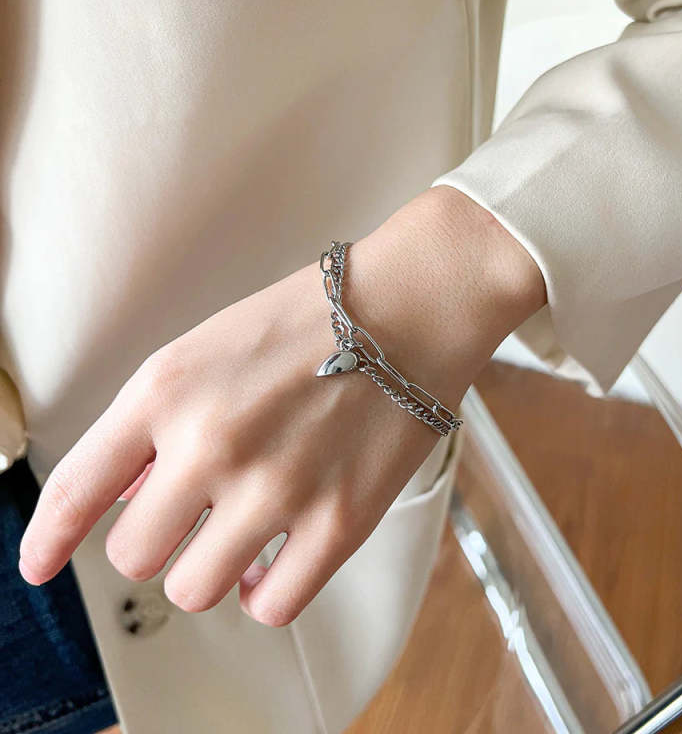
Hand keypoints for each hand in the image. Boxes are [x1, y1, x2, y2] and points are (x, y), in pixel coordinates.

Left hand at [18, 186, 544, 624]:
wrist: (410, 308)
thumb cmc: (313, 319)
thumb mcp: (211, 347)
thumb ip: (157, 420)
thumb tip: (127, 492)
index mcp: (168, 389)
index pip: (78, 486)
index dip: (47, 537)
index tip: (39, 564)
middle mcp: (212, 443)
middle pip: (133, 553)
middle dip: (155, 537)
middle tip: (191, 515)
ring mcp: (276, 488)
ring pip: (193, 589)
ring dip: (206, 567)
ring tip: (237, 535)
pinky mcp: (338, 522)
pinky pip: (270, 605)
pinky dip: (263, 591)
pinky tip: (274, 559)